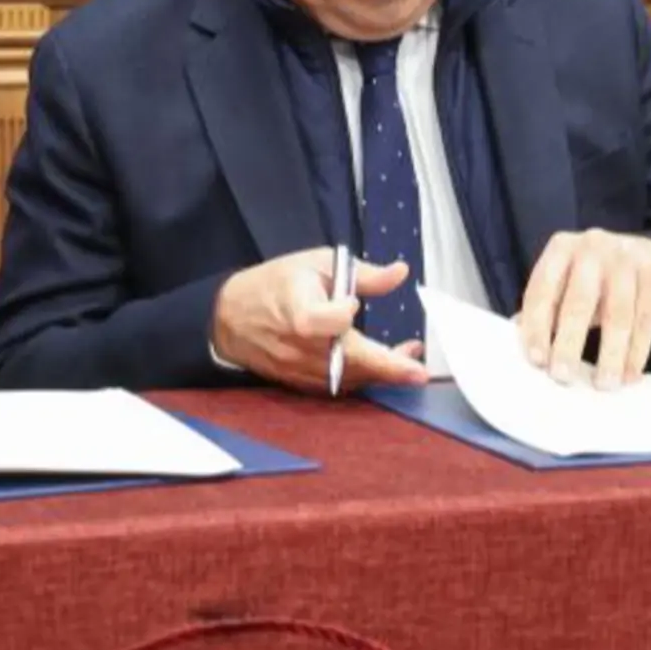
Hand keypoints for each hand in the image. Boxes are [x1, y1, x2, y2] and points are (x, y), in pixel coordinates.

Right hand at [212, 246, 427, 393]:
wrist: (232, 317)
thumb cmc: (276, 284)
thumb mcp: (317, 264)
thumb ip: (362, 274)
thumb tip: (400, 272)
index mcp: (298, 314)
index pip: (326, 322)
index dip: (342, 313)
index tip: (351, 302)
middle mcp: (299, 348)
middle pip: (347, 361)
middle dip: (387, 367)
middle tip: (418, 372)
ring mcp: (300, 370)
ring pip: (349, 377)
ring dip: (383, 372)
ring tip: (411, 356)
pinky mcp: (302, 383)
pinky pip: (340, 385)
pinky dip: (365, 376)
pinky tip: (387, 363)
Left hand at [519, 230, 650, 389]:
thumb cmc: (599, 276)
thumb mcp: (568, 282)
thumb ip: (547, 308)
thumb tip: (523, 343)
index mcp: (561, 249)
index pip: (542, 290)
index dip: (537, 326)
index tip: (537, 359)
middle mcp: (592, 247)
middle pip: (578, 301)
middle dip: (569, 343)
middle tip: (562, 376)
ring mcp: (626, 258)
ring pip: (617, 314)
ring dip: (610, 354)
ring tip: (604, 383)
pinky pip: (645, 319)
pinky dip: (637, 352)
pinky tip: (630, 374)